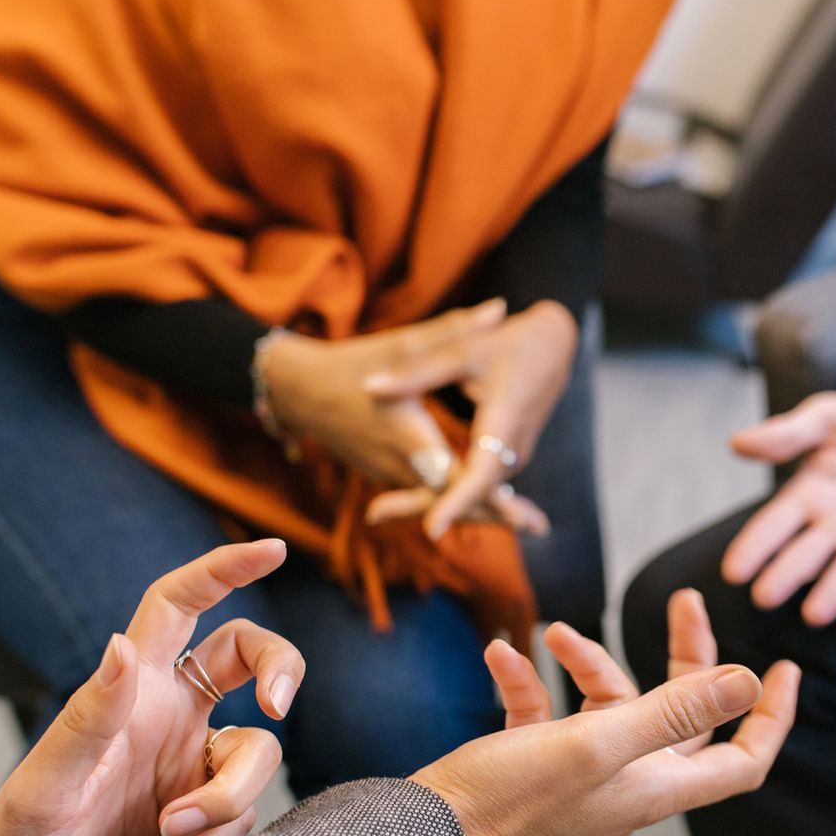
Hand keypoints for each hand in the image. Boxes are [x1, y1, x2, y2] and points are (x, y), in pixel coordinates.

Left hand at [0, 542, 304, 835]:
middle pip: (251, 660)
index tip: (273, 549)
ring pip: (259, 754)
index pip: (183, 606)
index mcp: (132, 690)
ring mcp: (191, 766)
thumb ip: (91, 716)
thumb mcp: (46, 784)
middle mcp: (169, 717)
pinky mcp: (206, 816)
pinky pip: (246, 814)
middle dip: (280, 674)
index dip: (226, 569)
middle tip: (275, 708)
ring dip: (225, 802)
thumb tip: (126, 645)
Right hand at [260, 301, 544, 531]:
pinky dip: (455, 501)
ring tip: (528, 522)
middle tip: (539, 525)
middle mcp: (398, 464)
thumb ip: (454, 330)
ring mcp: (389, 475)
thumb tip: (500, 309)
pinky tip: (488, 507)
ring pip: (440, 502)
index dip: (485, 496)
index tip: (518, 511)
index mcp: (406, 434)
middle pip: (454, 499)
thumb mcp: (401, 344)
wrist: (297, 391)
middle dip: (495, 513)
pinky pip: (425, 495)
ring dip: (480, 511)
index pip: (453, 477)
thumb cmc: (349, 364)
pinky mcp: (384, 476)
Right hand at [411, 593, 800, 835]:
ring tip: (554, 631)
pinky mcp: (533, 763)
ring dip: (586, 659)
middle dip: (684, 657)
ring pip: (608, 702)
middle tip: (686, 601)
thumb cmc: (511, 798)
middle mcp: (627, 782)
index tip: (782, 668)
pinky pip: (547, 709)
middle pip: (680, 715)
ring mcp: (580, 772)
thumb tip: (746, 682)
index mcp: (656, 787)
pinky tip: (503, 654)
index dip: (768, 718)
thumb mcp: (598, 742)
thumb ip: (673, 711)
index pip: (740, 760)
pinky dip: (529, 679)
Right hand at [722, 370, 835, 625]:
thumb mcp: (830, 417)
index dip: (754, 549)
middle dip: (784, 578)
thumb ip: (788, 434)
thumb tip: (736, 443)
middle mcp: (833, 527)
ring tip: (815, 614)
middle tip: (765, 598)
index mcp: (808, 496)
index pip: (773, 528)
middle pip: (803, 558)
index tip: (734, 572)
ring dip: (831, 595)